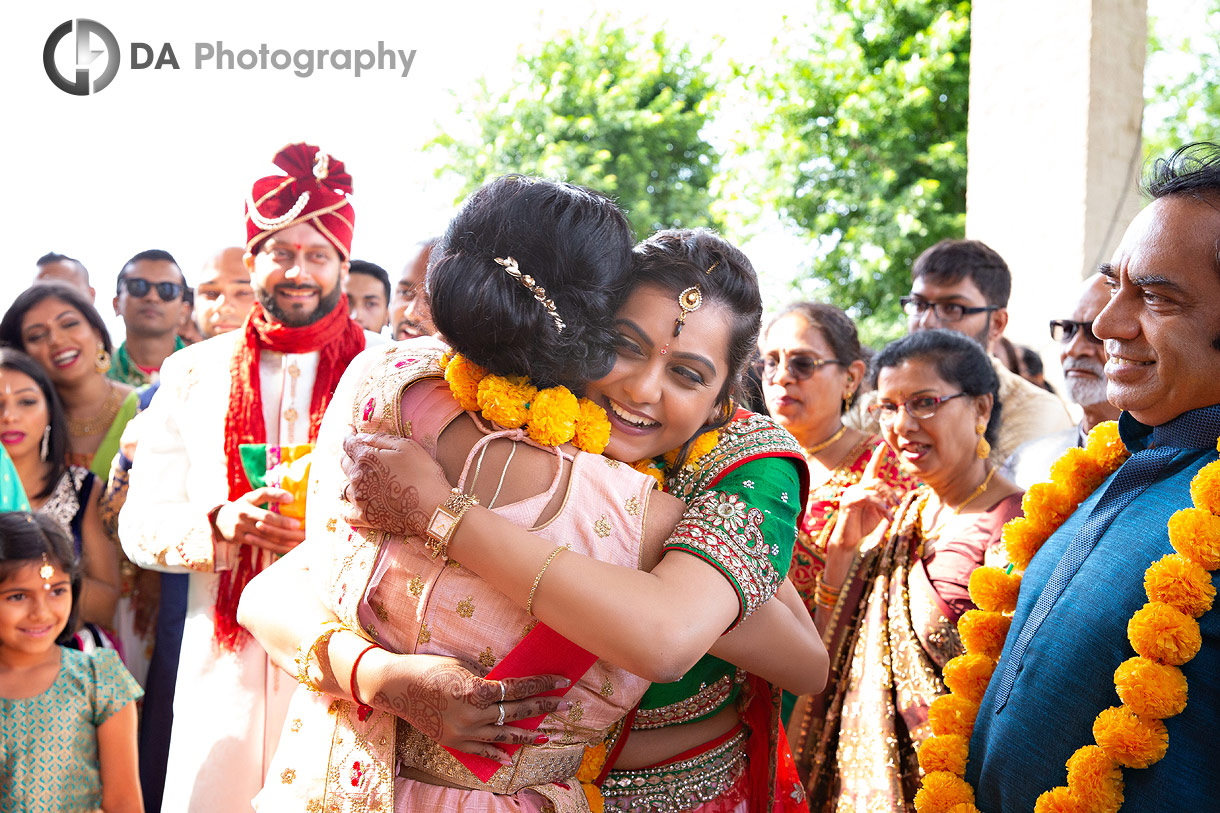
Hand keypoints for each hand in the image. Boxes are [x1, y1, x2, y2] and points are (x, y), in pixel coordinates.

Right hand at [213, 488, 304, 552]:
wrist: (218, 521)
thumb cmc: (243, 508)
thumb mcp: (251, 499)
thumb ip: (268, 496)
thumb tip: (293, 497)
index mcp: (249, 499)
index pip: (263, 494)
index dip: (277, 495)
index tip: (291, 498)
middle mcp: (244, 512)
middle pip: (265, 518)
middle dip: (282, 522)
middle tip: (297, 525)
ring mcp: (241, 527)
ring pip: (264, 534)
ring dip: (282, 538)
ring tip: (297, 540)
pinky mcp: (240, 539)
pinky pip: (261, 544)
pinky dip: (276, 547)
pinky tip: (288, 548)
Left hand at [339, 433, 447, 536]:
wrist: (434, 507)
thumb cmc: (424, 472)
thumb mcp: (407, 446)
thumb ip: (380, 439)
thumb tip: (360, 437)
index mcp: (366, 458)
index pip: (348, 443)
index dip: (348, 434)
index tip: (349, 429)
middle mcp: (357, 478)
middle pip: (344, 463)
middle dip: (348, 454)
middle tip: (355, 451)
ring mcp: (359, 499)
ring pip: (342, 487)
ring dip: (348, 480)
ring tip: (356, 478)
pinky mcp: (365, 518)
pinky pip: (345, 513)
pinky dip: (345, 508)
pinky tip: (350, 504)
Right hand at [372, 654, 568, 759]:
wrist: (395, 687)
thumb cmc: (428, 668)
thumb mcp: (461, 667)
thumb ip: (485, 680)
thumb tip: (508, 687)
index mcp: (476, 690)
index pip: (518, 687)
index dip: (542, 684)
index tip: (562, 681)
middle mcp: (473, 714)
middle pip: (516, 711)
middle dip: (543, 707)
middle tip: (565, 705)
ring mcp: (463, 731)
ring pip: (503, 736)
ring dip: (526, 735)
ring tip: (545, 736)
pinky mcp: (453, 741)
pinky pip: (480, 751)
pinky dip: (496, 756)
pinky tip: (510, 759)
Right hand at [825, 445, 896, 578]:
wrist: (849, 540)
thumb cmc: (863, 525)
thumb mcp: (880, 512)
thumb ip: (888, 501)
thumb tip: (900, 491)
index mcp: (864, 488)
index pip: (871, 469)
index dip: (877, 456)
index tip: (883, 444)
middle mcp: (856, 488)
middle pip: (877, 480)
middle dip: (890, 492)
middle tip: (898, 504)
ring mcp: (851, 494)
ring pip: (874, 487)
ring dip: (887, 500)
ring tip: (892, 513)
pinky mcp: (849, 502)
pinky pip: (868, 498)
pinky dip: (880, 506)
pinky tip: (886, 516)